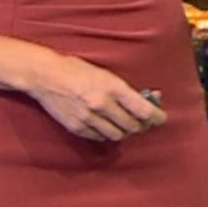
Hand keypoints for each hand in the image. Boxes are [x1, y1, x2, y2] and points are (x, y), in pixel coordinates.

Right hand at [26, 53, 166, 141]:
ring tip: (124, 124)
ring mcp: (89, 118)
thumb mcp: (104, 73)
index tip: (161, 118)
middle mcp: (103, 105)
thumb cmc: (76, 69)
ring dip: (125, 131)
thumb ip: (124, 89)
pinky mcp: (78, 127)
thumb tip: (149, 97)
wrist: (46, 76)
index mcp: (112, 87)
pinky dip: (106, 134)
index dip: (157, 117)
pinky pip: (100, 138)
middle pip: (133, 126)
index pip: (143, 110)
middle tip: (143, 122)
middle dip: (141, 125)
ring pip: (118, 135)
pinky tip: (106, 125)